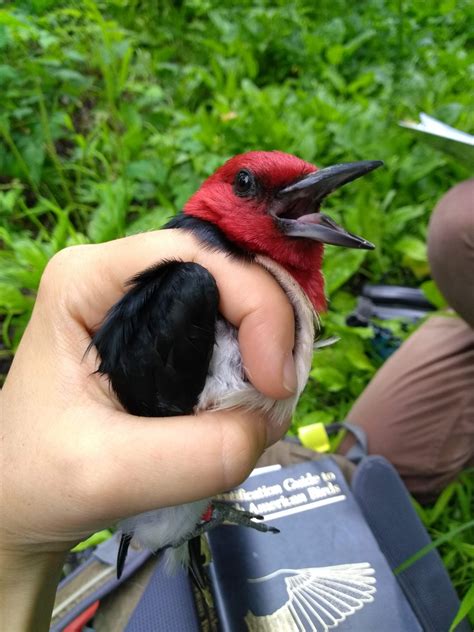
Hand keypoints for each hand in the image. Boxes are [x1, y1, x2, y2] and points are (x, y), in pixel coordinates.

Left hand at [0, 229, 294, 628]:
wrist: (23, 497)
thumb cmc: (39, 478)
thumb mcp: (106, 473)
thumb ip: (197, 454)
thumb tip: (268, 419)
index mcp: (87, 279)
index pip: (196, 254)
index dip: (254, 304)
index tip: (274, 380)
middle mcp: (120, 274)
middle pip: (227, 272)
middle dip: (268, 331)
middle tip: (278, 397)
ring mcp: (146, 301)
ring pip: (237, 302)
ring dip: (266, 352)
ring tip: (263, 409)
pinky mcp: (165, 330)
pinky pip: (231, 331)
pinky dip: (255, 365)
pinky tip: (250, 403)